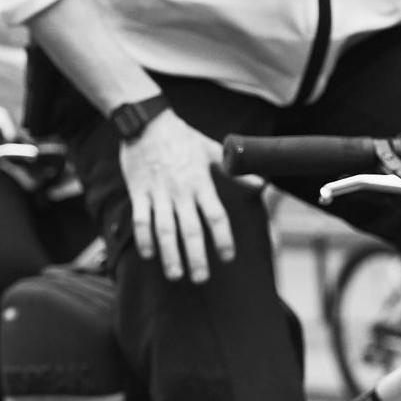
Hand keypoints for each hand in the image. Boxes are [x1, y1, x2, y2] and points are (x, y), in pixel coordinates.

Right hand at [120, 113, 234, 283]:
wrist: (147, 122)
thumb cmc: (183, 137)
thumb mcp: (212, 151)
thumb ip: (235, 172)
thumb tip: (262, 185)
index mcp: (201, 183)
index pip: (216, 216)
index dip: (223, 238)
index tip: (227, 258)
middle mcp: (181, 192)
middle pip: (190, 229)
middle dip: (196, 256)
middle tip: (201, 278)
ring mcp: (158, 193)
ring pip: (164, 229)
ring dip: (170, 254)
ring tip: (175, 275)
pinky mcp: (139, 192)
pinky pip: (141, 219)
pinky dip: (144, 238)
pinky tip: (148, 255)